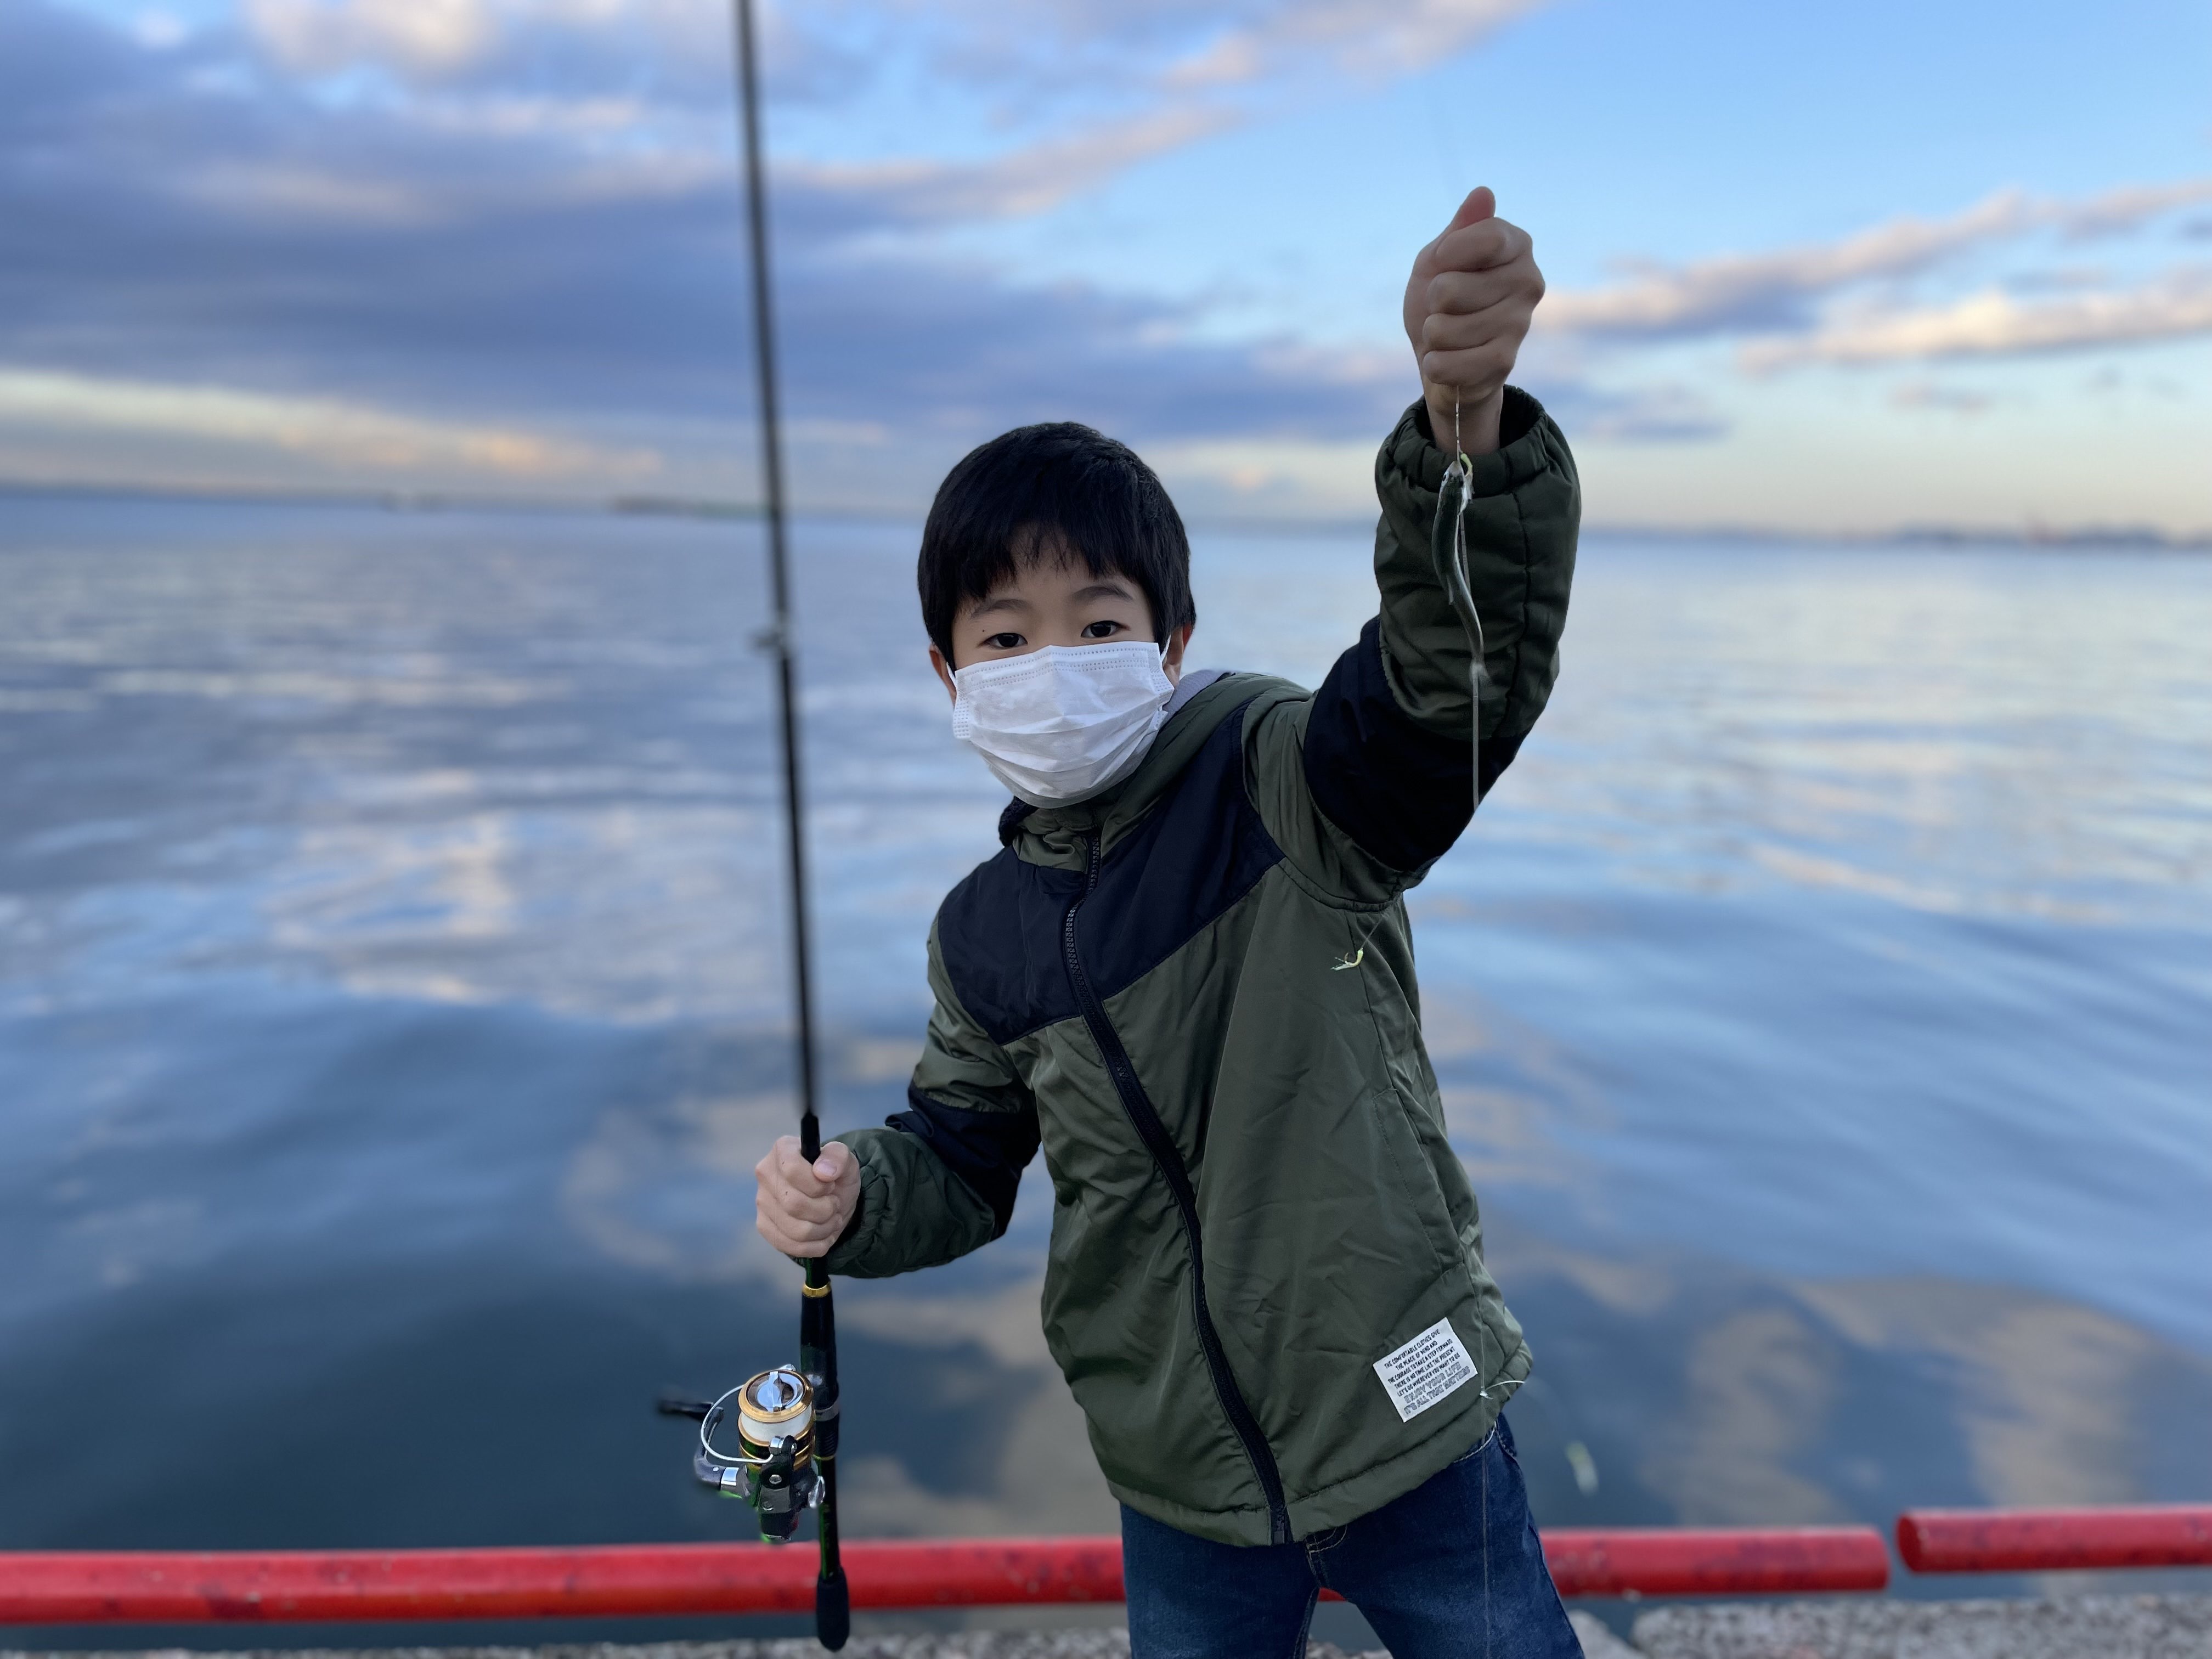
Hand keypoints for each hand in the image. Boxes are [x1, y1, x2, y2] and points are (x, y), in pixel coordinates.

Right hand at [754, 1135, 858, 1258]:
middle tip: (834, 1203)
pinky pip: (791, 1246)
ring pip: (795, 1230)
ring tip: (832, 1218)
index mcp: (782, 1149)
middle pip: (794, 1204)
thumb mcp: (846, 1161)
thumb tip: (823, 1172)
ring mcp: (762, 1202)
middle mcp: (766, 1174)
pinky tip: (824, 1234)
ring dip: (824, 1228)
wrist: (833, 1199)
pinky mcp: (764, 1227)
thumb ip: (838, 1157)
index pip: (792, 1170)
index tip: (830, 1185)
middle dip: (825, 1209)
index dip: (817, 1185)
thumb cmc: (836, 1176)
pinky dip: (816, 1245)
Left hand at [1402, 186, 1543, 457]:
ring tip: (1448, 334)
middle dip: (1432, 303)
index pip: (1485, 236)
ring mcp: (1520, 323)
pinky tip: (1447, 361)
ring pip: (1442, 328)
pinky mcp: (1504, 362)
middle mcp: (1529, 281)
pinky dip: (1434, 364)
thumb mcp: (1440, 258)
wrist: (1443, 357)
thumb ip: (1460, 228)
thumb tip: (1483, 193)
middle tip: (1446, 308)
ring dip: (1432, 335)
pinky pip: (1446, 362)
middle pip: (1448, 289)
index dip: (1447, 253)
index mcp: (1518, 246)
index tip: (1441, 262)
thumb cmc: (1442, 301)